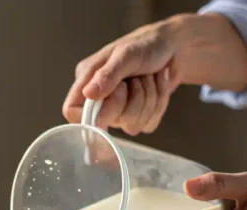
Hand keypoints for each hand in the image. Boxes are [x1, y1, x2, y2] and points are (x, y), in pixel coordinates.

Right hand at [62, 14, 246, 134]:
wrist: (173, 48)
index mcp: (87, 81)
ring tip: (149, 77)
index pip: (72, 111)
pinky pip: (149, 125)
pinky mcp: (140, 116)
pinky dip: (160, 103)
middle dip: (131, 99)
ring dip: (149, 98)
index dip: (89, 113)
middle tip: (136, 78)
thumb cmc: (145, 45)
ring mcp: (120, 111)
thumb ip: (108, 74)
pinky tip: (157, 85)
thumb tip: (88, 94)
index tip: (109, 99)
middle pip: (108, 122)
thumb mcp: (126, 54)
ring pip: (132, 126)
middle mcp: (101, 99)